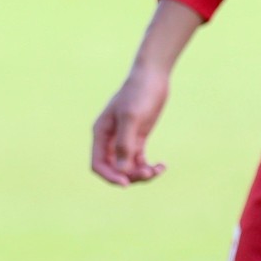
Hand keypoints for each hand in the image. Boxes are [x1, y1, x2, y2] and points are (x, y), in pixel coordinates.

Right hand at [91, 66, 171, 186]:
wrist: (153, 77)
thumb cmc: (138, 93)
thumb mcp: (131, 117)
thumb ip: (125, 144)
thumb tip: (122, 170)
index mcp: (101, 133)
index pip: (98, 164)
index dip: (110, 177)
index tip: (126, 183)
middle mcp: (110, 139)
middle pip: (114, 169)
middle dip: (130, 176)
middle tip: (148, 173)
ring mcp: (124, 139)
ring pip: (128, 168)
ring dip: (141, 173)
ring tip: (157, 169)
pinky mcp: (138, 138)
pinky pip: (139, 161)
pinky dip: (149, 166)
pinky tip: (162, 165)